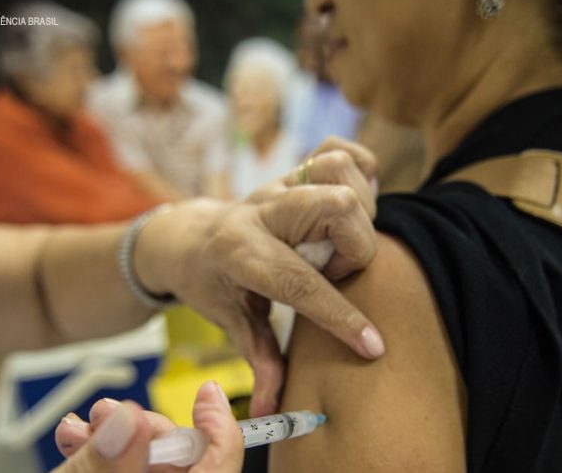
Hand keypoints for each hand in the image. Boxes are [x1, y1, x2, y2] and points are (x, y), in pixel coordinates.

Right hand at [53, 381, 242, 472]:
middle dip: (143, 426)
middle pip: (181, 457)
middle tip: (107, 414)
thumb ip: (105, 464)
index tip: (208, 393)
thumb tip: (128, 420)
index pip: (220, 464)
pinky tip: (75, 442)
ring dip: (113, 437)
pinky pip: (126, 469)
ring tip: (81, 427)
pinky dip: (103, 454)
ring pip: (148, 462)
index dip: (219, 425)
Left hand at [134, 137, 381, 415]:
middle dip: (354, 248)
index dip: (340, 317)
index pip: (298, 282)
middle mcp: (262, 211)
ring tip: (339, 243)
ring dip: (357, 210)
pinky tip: (350, 206)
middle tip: (336, 272)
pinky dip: (358, 172)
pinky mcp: (293, 172)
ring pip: (339, 172)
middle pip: (336, 208)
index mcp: (240, 252)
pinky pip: (337, 150)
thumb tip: (275, 410)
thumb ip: (258, 360)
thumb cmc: (210, 282)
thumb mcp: (228, 320)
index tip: (372, 345)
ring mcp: (279, 185)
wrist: (189, 237)